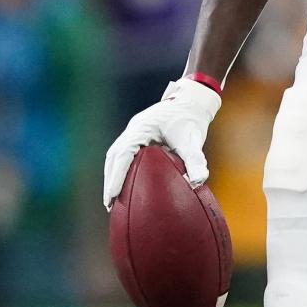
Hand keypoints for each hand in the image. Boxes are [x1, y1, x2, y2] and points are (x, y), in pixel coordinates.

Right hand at [102, 76, 221, 209]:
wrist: (192, 101)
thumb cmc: (192, 119)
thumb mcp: (194, 140)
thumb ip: (196, 160)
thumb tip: (197, 183)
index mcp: (141, 128)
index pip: (122, 155)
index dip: (115, 177)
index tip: (112, 196)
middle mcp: (133, 129)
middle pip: (113, 157)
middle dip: (110, 180)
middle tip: (109, 204)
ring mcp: (134, 131)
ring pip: (115, 155)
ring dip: (113, 176)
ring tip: (113, 199)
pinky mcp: (138, 135)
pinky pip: (124, 154)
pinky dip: (121, 169)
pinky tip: (126, 184)